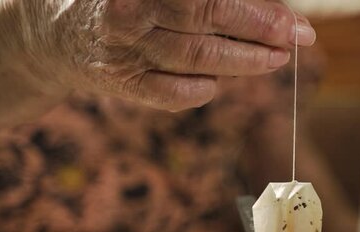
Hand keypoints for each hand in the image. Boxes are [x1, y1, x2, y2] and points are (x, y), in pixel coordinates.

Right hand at [14, 0, 315, 110]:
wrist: (60, 32)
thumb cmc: (125, 2)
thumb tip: (268, 8)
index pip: (211, 0)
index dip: (259, 12)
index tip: (293, 22)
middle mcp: (129, 15)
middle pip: (209, 25)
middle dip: (262, 33)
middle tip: (299, 38)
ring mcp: (124, 52)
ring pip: (199, 61)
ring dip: (246, 62)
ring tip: (275, 59)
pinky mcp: (123, 84)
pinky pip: (175, 94)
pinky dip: (204, 89)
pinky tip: (218, 82)